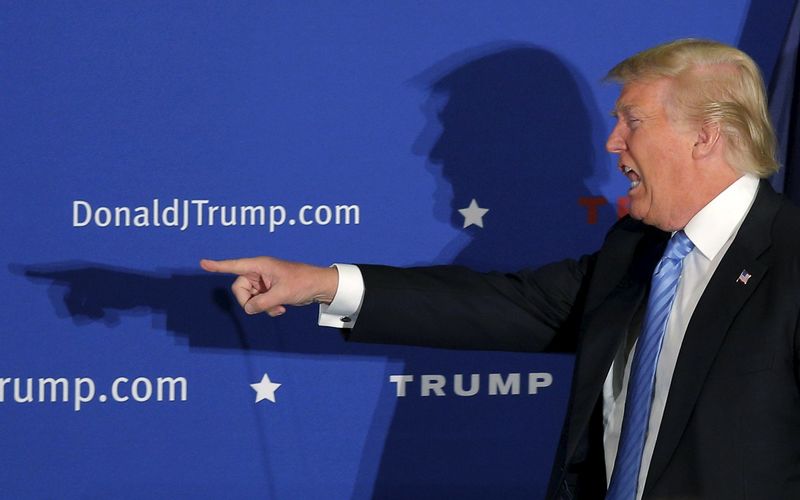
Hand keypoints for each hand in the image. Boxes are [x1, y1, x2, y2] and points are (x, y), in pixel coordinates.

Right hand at [200, 257, 338, 316]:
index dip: (218, 266)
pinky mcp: (269, 291)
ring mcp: (264, 282)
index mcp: (260, 265)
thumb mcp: (282, 294)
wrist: (320, 287)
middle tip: (265, 306)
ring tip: (279, 307)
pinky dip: (268, 308)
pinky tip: (281, 309)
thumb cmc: (303, 282)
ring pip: (250, 298)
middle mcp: (259, 272)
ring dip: (262, 307)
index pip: (235, 266)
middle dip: (250, 301)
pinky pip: (259, 302)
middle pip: (240, 289)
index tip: (202, 263)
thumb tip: (249, 309)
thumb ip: (262, 303)